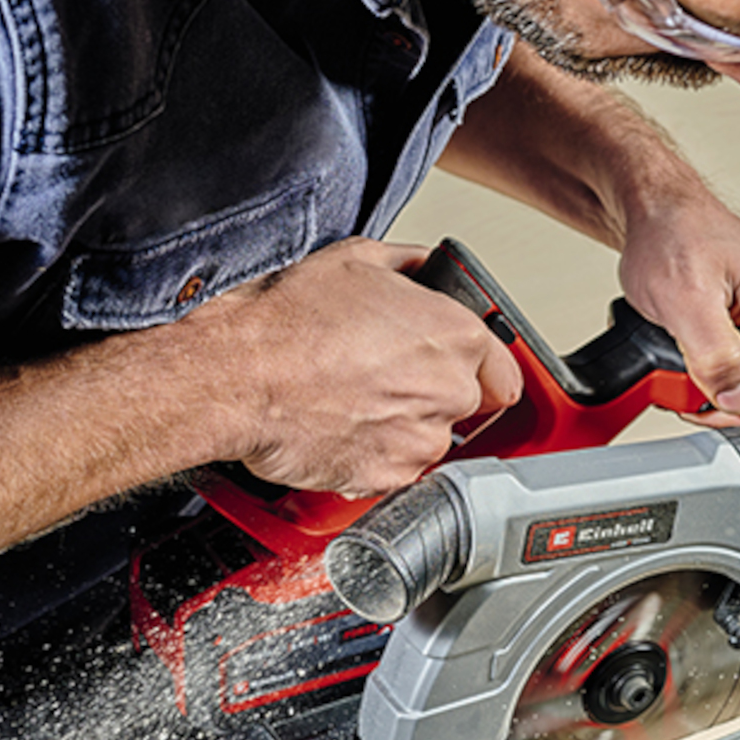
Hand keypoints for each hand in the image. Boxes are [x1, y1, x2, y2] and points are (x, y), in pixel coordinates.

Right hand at [191, 237, 522, 495]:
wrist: (236, 378)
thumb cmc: (285, 322)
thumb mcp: (356, 260)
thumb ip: (410, 266)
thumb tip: (424, 269)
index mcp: (455, 336)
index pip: (503, 368)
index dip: (481, 365)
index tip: (464, 367)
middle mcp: (447, 394)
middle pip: (463, 403)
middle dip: (429, 390)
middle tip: (381, 372)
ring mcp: (417, 442)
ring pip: (426, 438)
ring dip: (401, 424)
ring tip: (350, 397)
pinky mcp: (384, 479)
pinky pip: (393, 470)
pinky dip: (372, 454)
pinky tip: (339, 425)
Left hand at [617, 187, 739, 434]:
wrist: (663, 213)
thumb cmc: (675, 237)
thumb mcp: (685, 299)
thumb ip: (714, 356)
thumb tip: (736, 399)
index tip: (696, 408)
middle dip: (721, 410)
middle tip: (679, 376)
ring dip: (711, 393)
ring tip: (681, 357)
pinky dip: (709, 379)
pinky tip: (690, 355)